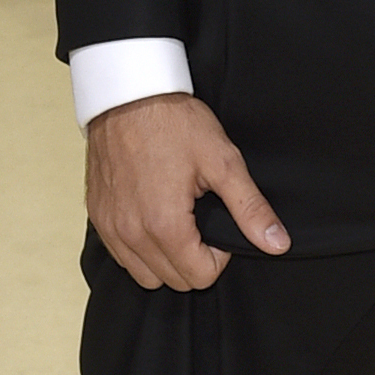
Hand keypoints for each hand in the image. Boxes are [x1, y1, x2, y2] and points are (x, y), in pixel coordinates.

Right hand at [86, 91, 287, 290]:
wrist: (127, 93)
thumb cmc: (173, 122)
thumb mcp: (222, 161)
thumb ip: (250, 208)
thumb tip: (277, 243)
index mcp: (164, 225)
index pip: (200, 277)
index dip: (220, 255)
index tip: (219, 222)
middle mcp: (131, 234)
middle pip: (174, 281)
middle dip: (195, 259)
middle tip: (202, 220)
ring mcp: (110, 227)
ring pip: (145, 275)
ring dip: (167, 259)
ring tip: (178, 221)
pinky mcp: (98, 217)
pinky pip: (122, 256)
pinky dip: (141, 249)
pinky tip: (153, 218)